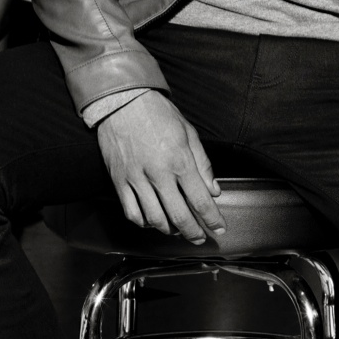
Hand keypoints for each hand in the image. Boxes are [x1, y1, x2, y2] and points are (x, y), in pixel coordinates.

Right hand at [97, 90, 224, 243]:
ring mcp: (137, 179)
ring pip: (155, 219)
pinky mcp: (119, 181)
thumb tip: (213, 189)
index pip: (200, 199)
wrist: (123, 101)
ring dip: (170, 230)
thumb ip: (203, 163)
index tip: (219, 227)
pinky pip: (132, 212)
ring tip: (178, 229)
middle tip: (200, 237)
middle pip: (179, 216)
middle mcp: (158, 173)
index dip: (212, 218)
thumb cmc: (156, 112)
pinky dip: (144, 223)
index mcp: (179, 160)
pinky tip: (152, 221)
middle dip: (194, 232)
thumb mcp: (188, 131)